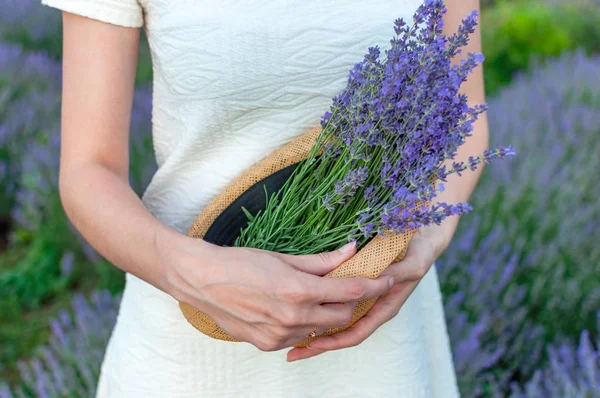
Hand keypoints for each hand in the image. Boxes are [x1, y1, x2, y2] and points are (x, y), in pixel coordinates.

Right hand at [164, 237, 395, 351]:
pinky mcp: (268, 345)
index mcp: (300, 291)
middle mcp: (294, 318)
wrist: (202, 281)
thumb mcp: (283, 257)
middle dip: (349, 302)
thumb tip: (351, 251)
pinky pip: (299, 338)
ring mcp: (281, 335)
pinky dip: (304, 325)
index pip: (351, 291)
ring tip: (315, 297)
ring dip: (326, 314)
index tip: (387, 280)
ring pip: (321, 329)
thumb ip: (321, 261)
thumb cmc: (240, 263)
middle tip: (345, 287)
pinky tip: (294, 309)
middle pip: (341, 315)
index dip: (374, 286)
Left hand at [286, 224, 451, 361]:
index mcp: (385, 307)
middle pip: (343, 333)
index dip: (334, 340)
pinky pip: (336, 306)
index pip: (357, 332)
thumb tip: (383, 278)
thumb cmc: (418, 250)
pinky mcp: (357, 289)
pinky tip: (301, 314)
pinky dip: (319, 312)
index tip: (312, 343)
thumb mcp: (412, 263)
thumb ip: (399, 273)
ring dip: (315, 332)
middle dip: (319, 344)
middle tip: (293, 352)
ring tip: (291, 343)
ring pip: (337, 322)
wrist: (424, 237)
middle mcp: (374, 308)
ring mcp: (365, 301)